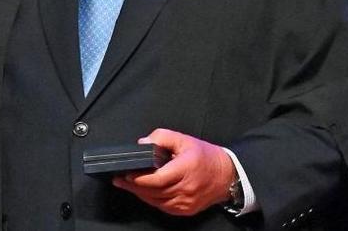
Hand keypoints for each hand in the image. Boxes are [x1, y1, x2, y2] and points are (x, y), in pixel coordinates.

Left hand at [111, 128, 235, 216]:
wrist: (228, 176)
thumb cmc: (205, 156)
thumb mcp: (184, 139)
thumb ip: (162, 137)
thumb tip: (142, 144)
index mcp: (185, 169)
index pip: (157, 179)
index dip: (138, 178)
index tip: (125, 173)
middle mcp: (186, 188)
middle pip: (153, 191)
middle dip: (133, 186)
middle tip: (119, 179)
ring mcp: (186, 202)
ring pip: (156, 201)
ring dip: (140, 194)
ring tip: (127, 185)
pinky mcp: (186, 210)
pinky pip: (163, 207)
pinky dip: (152, 200)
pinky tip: (143, 192)